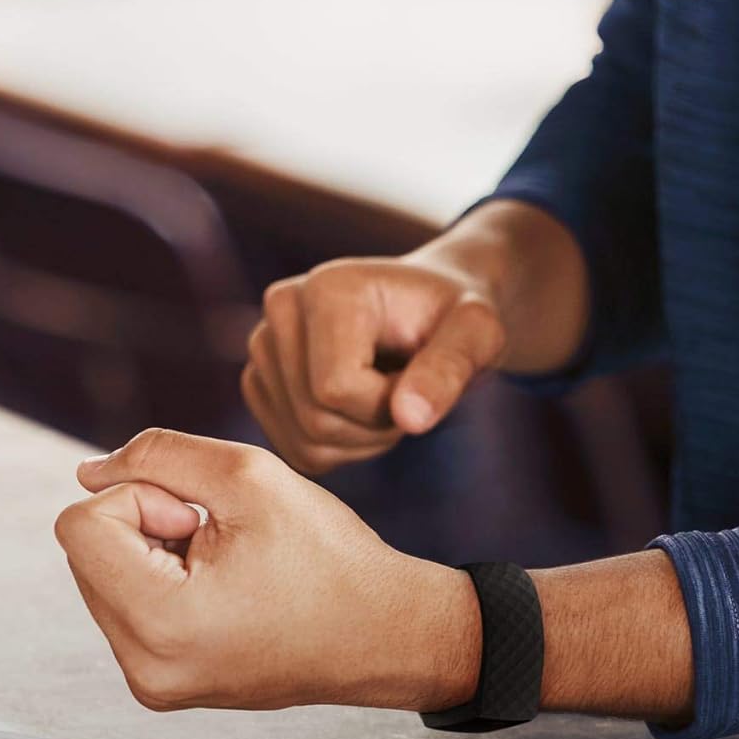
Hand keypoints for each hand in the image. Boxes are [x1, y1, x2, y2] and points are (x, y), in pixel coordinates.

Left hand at [53, 429, 477, 711]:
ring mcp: (153, 683)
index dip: (143, 496)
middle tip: (223, 535)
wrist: (384, 632)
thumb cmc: (331, 559)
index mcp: (160, 622)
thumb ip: (160, 455)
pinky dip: (167, 580)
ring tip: (232, 561)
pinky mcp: (164, 684)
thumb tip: (89, 471)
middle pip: (87, 553)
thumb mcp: (250, 476)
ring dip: (157, 550)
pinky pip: (131, 609)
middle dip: (148, 523)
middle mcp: (144, 668)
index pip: (80, 526)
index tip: (203, 516)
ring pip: (106, 577)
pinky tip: (229, 584)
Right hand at [241, 252, 507, 477]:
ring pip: (303, 441)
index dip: (389, 405)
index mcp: (327, 287)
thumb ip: (450, 368)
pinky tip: (366, 410)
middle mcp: (281, 308)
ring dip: (362, 440)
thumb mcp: (477, 334)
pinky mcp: (261, 380)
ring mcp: (263, 345)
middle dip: (378, 427)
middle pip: (315, 419)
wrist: (436, 309)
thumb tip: (409, 417)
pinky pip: (295, 450)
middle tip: (412, 391)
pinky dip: (340, 448)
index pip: (335, 388)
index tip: (423, 377)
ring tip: (392, 396)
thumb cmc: (457, 317)